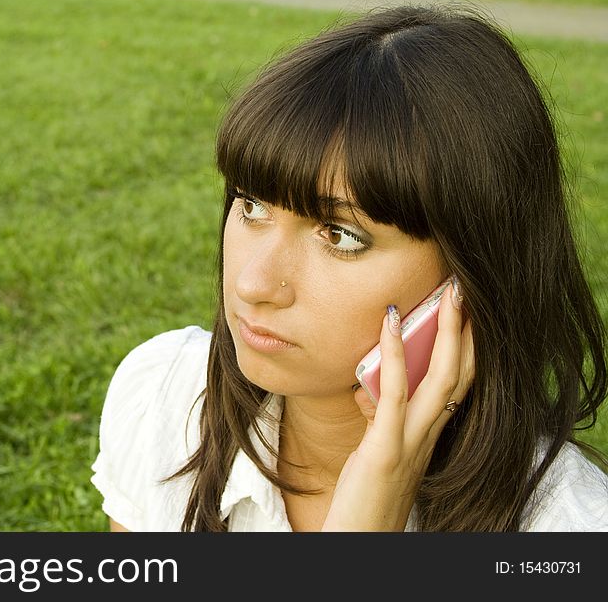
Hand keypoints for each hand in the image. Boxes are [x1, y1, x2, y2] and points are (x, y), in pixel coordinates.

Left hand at [321, 281, 474, 530]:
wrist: (359, 540)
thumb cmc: (365, 497)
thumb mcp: (377, 449)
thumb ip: (379, 417)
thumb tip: (367, 386)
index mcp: (430, 434)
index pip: (459, 383)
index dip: (468, 345)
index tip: (466, 308)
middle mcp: (429, 436)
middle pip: (462, 374)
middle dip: (468, 329)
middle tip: (464, 288)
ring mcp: (411, 443)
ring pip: (442, 379)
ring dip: (448, 333)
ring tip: (447, 294)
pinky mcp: (386, 450)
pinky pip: (395, 394)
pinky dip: (395, 354)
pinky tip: (389, 323)